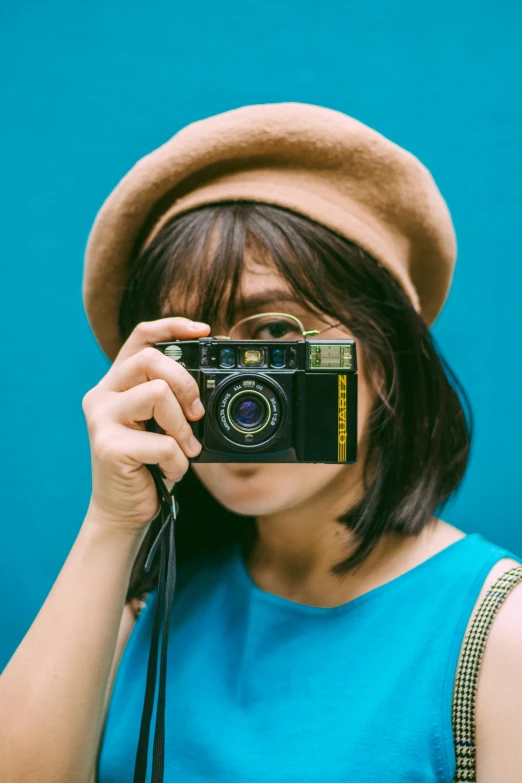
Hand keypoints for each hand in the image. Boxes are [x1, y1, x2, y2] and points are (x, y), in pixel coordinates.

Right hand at [81, 317, 209, 532]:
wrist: (123, 511)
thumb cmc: (147, 465)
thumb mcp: (159, 424)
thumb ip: (170, 398)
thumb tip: (207, 380)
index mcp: (116, 383)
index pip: (141, 337)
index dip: (172, 325)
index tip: (204, 331)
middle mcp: (102, 394)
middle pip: (152, 359)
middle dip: (186, 385)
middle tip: (196, 414)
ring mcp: (101, 419)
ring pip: (158, 394)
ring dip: (182, 428)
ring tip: (183, 449)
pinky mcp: (108, 446)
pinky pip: (163, 443)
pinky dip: (177, 462)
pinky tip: (168, 472)